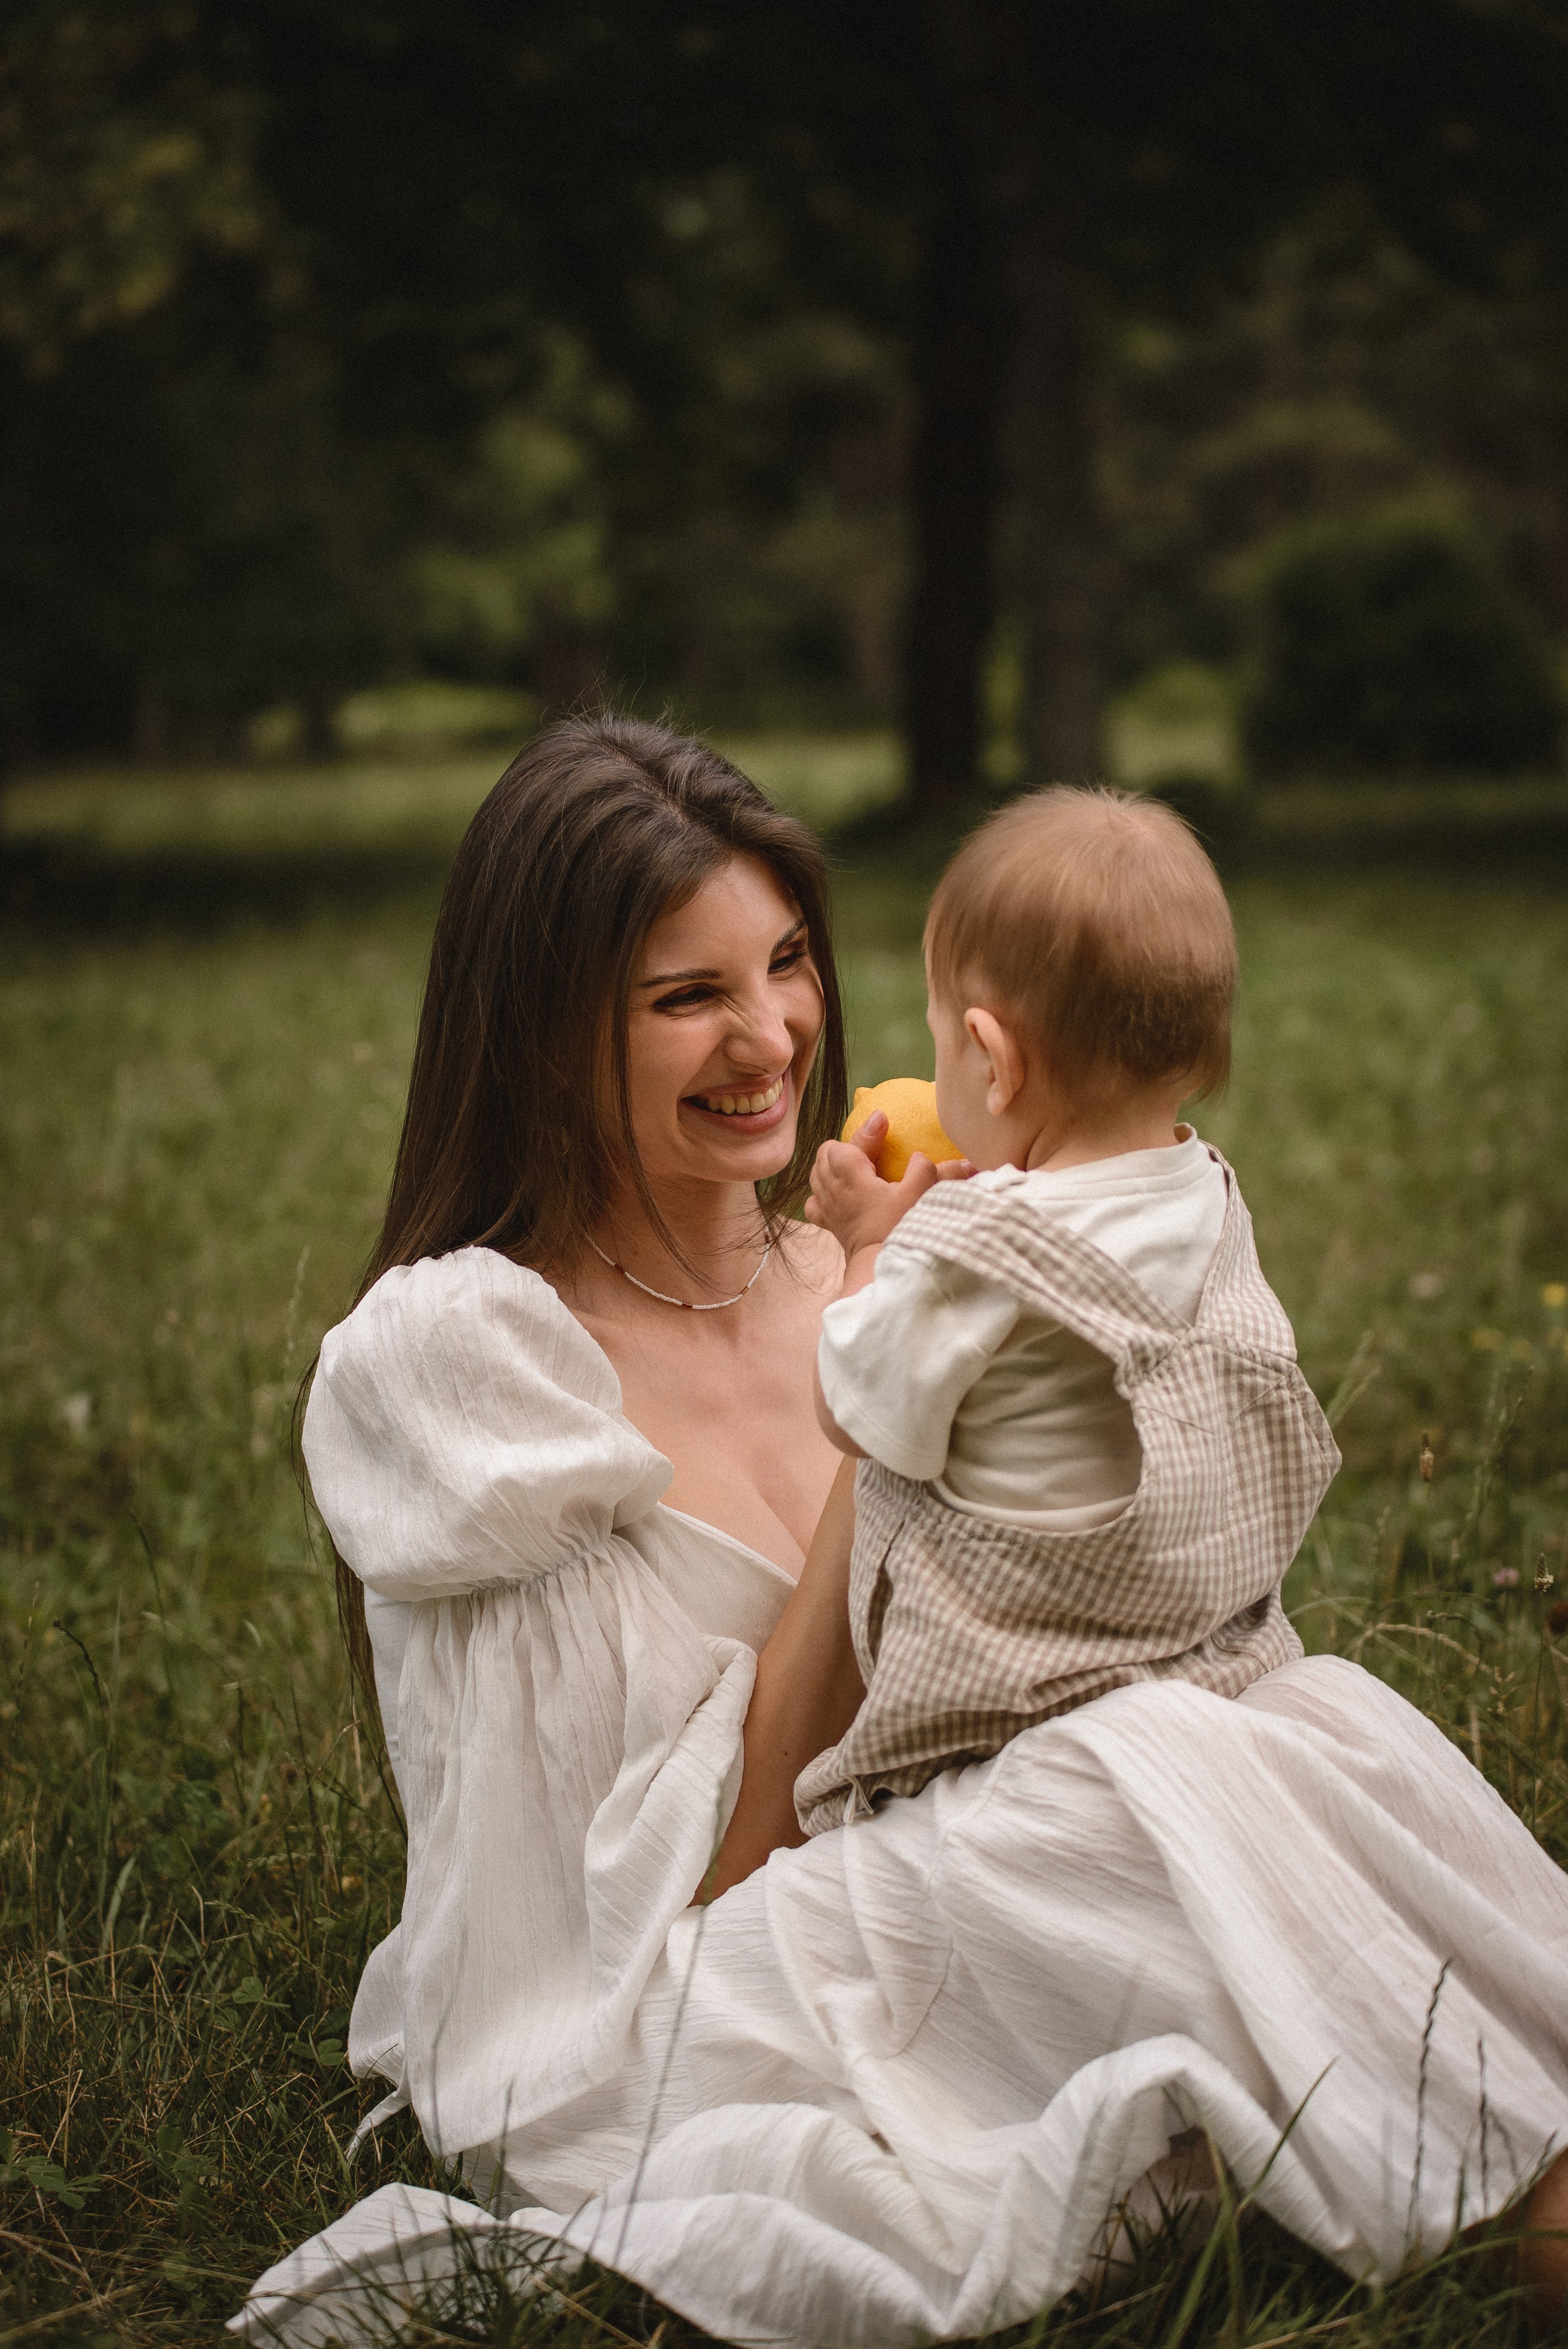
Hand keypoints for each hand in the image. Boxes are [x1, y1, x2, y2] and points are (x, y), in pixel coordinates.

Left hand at [804, 1110, 970, 1262]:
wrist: (878, 1269)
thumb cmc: (898, 1229)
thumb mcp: (919, 1195)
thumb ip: (934, 1172)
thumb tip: (961, 1162)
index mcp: (851, 1175)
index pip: (847, 1142)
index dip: (867, 1130)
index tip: (883, 1121)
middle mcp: (832, 1189)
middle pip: (826, 1155)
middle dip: (845, 1147)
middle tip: (871, 1149)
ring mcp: (827, 1207)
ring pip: (817, 1175)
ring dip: (832, 1166)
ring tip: (854, 1167)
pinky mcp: (829, 1225)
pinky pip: (815, 1202)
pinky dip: (822, 1193)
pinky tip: (837, 1196)